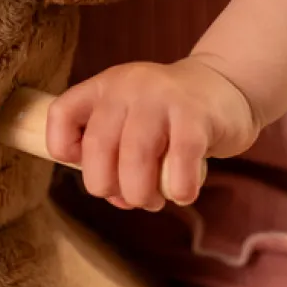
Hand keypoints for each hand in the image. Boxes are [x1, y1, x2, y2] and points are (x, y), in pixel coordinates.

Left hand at [46, 57, 259, 211]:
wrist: (224, 86)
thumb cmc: (168, 117)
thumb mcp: (129, 120)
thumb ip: (113, 156)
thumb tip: (115, 197)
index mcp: (103, 88)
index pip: (61, 114)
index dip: (64, 150)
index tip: (89, 167)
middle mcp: (127, 87)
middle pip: (98, 147)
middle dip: (108, 187)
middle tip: (130, 197)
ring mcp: (162, 97)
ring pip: (135, 156)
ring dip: (141, 193)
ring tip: (155, 200)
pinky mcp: (196, 114)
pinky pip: (180, 160)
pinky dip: (178, 188)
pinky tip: (182, 193)